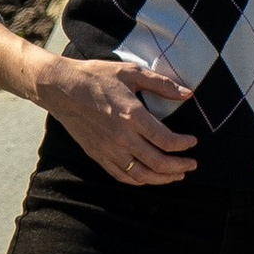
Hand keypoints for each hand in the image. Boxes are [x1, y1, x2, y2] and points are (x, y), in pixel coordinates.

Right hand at [36, 51, 198, 186]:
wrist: (61, 88)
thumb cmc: (96, 77)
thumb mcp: (131, 72)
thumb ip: (162, 84)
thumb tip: (188, 93)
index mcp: (132, 115)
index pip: (165, 140)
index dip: (183, 145)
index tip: (193, 142)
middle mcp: (121, 137)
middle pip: (157, 162)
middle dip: (179, 167)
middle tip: (192, 164)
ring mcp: (108, 149)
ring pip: (141, 175)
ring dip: (162, 179)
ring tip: (176, 176)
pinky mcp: (97, 154)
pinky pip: (121, 176)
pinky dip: (139, 181)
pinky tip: (149, 178)